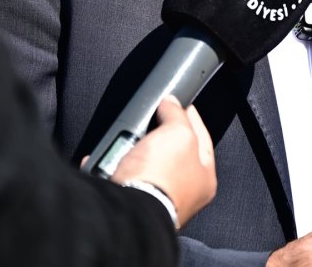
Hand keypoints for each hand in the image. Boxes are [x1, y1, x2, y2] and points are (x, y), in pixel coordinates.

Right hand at [111, 96, 215, 227]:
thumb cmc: (160, 177)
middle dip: (158, 133)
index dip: (189, 115)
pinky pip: (119, 174)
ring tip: (126, 140)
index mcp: (204, 179)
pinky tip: (107, 157)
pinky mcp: (128, 201)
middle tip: (151, 121)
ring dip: (131, 148)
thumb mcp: (179, 131)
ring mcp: (154, 198)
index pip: (201, 137)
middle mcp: (181, 193)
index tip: (177, 102)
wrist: (126, 209)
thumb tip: (171, 104)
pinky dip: (110, 164)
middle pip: (170, 150)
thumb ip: (177, 114)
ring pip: (142, 161)